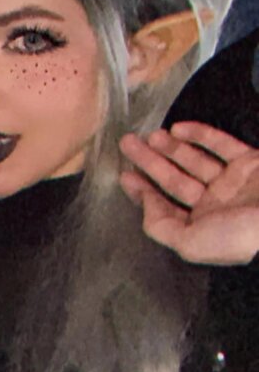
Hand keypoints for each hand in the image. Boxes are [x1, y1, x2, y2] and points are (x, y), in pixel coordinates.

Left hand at [119, 122, 258, 264]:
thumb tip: (146, 204)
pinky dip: (200, 135)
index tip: (124, 175)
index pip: (165, 207)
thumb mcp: (190, 243)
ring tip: (150, 136)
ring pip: (195, 160)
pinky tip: (178, 128)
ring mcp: (233, 182)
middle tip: (127, 144)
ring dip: (172, 148)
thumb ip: (161, 226)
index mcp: (201, 228)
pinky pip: (222, 145)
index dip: (143, 192)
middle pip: (175, 180)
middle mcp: (215, 205)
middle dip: (150, 162)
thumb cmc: (238, 237)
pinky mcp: (250, 162)